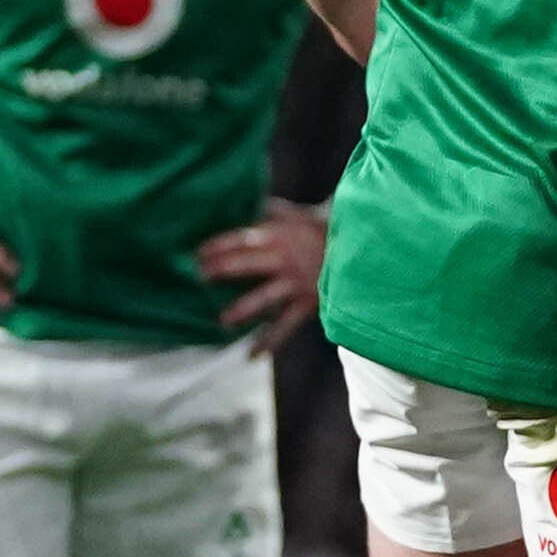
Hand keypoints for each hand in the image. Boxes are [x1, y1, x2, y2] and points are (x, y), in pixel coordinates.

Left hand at [191, 199, 330, 352]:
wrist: (360, 247)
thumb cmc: (324, 229)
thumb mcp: (299, 215)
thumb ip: (273, 212)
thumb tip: (251, 201)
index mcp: (279, 235)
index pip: (240, 239)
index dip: (217, 246)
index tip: (197, 254)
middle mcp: (284, 258)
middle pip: (246, 264)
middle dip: (220, 270)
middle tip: (200, 278)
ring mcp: (295, 282)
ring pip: (264, 298)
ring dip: (242, 310)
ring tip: (223, 322)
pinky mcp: (308, 302)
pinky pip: (285, 325)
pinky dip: (269, 342)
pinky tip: (252, 356)